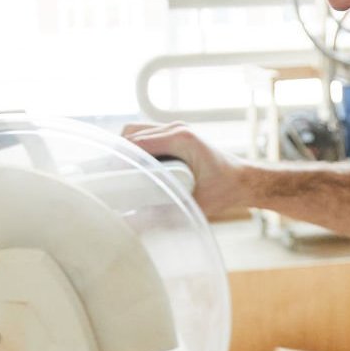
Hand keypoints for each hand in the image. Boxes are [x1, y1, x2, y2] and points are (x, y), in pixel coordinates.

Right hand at [122, 122, 250, 215]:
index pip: (138, 143)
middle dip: (119, 153)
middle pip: (132, 133)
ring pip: (137, 131)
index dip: (119, 158)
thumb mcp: (193, 202)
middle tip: (111, 177)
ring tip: (121, 173)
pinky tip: (136, 168)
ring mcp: (177, 128)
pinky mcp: (176, 134)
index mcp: (182, 139)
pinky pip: (148, 136)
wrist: (243, 181)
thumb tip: (134, 221)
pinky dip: (137, 148)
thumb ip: (164, 212)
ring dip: (127, 150)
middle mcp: (178, 128)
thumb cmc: (224, 191)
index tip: (106, 175)